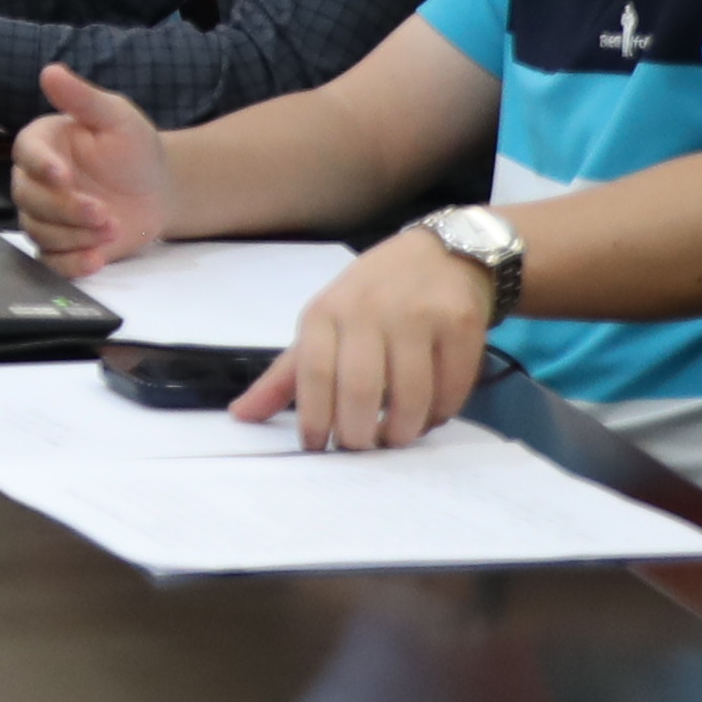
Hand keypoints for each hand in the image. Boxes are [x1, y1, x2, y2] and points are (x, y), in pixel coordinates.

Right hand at [11, 64, 172, 271]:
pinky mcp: (60, 245)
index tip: (62, 175)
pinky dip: (70, 264)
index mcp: (43, 144)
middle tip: (102, 212)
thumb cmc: (133, 149)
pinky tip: (95, 260)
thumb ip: (82, 98)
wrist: (157, 190)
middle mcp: (36, 181)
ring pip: (40, 231)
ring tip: (112, 229)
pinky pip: (51, 261)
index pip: (26, 154)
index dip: (41, 166)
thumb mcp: (115, 117)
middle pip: (30, 199)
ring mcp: (46, 216)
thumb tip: (50, 71)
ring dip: (75, 235)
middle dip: (66, 209)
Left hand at [236, 229, 493, 450]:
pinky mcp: (461, 324)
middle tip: (361, 448)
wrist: (443, 253)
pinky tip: (427, 415)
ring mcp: (418, 315)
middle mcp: (369, 309)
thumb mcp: (324, 324)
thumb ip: (287, 374)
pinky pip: (450, 390)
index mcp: (326, 311)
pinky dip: (438, 415)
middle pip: (361, 390)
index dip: (315, 420)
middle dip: (359, 434)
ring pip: (411, 397)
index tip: (317, 448)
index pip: (314, 374)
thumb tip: (240, 415)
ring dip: (402, 432)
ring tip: (394, 438)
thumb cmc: (372, 295)